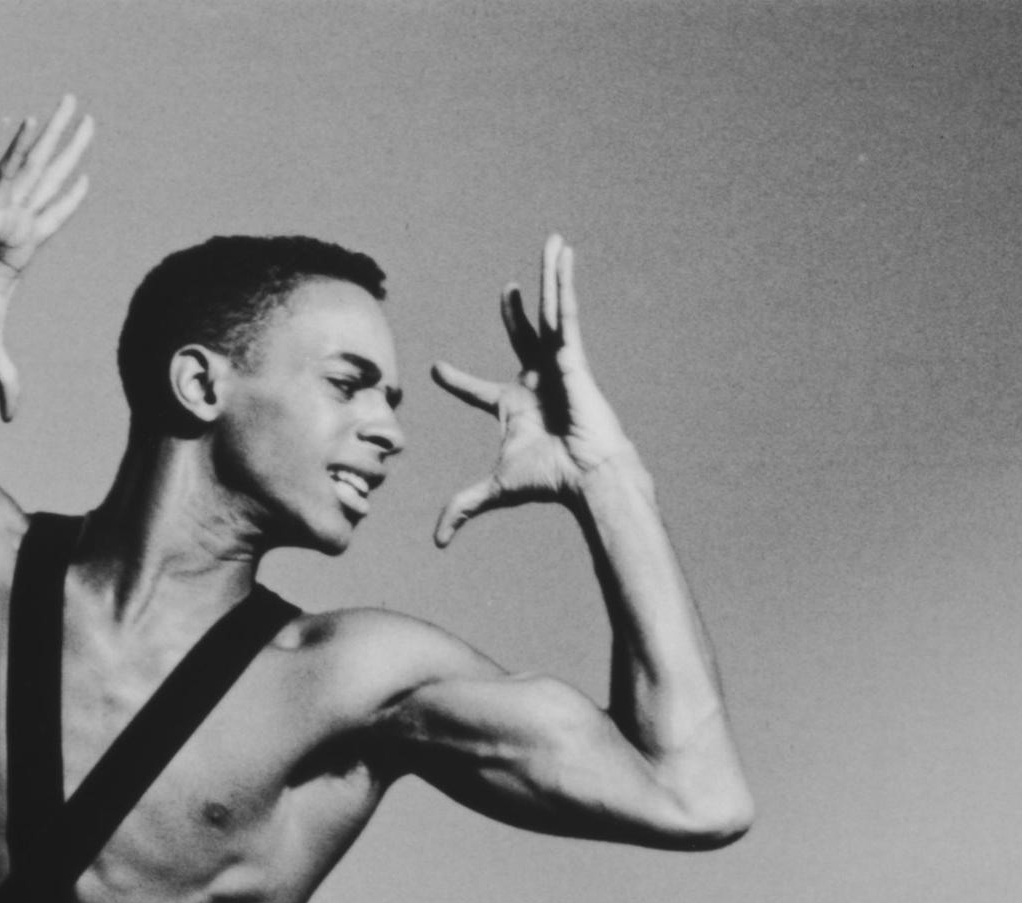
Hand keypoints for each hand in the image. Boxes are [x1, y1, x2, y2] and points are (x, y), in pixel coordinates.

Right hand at [0, 97, 96, 420]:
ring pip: (36, 168)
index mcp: (18, 249)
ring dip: (57, 136)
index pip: (51, 216)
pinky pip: (7, 176)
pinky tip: (34, 123)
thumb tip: (12, 418)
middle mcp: (13, 223)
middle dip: (72, 149)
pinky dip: (21, 150)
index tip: (84, 176)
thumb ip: (5, 380)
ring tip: (74, 104)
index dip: (68, 198)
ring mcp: (1, 213)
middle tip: (91, 118)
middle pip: (51, 179)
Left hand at [429, 235, 639, 547]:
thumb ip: (463, 507)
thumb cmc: (549, 481)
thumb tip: (436, 541)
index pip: (479, 390)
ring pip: (548, 313)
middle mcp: (536, 381)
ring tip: (552, 243)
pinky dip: (562, 281)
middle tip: (505, 291)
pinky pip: (565, 310)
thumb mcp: (495, 489)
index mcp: (515, 407)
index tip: (436, 370)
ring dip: (549, 278)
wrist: (586, 478)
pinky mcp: (573, 354)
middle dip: (514, 316)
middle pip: (521, 338)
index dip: (458, 382)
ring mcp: (556, 365)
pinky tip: (562, 253)